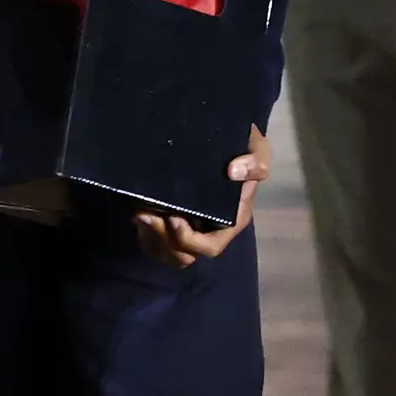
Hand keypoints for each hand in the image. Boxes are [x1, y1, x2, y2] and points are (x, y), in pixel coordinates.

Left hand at [136, 124, 268, 267]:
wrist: (225, 141)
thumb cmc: (243, 148)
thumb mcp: (257, 150)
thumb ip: (255, 161)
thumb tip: (234, 172)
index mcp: (231, 220)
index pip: (209, 246)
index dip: (187, 239)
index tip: (173, 217)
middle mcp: (211, 231)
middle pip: (184, 255)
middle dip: (163, 239)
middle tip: (146, 214)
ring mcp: (193, 228)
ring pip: (168, 253)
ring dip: (151, 238)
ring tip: (139, 213)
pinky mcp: (176, 223)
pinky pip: (157, 245)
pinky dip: (145, 236)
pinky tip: (138, 214)